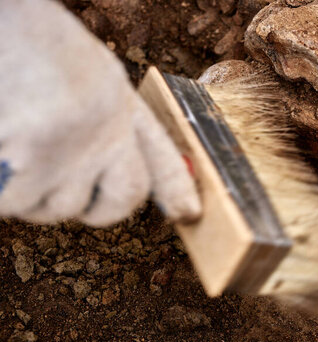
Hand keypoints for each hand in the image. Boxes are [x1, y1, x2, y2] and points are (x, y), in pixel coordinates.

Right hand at [0, 0, 200, 225]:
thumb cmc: (24, 41)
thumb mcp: (82, 70)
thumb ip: (105, 116)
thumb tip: (111, 170)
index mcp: (117, 99)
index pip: (160, 156)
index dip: (176, 187)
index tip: (188, 212)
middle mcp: (107, 126)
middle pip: (119, 201)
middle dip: (92, 207)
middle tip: (63, 185)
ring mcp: (73, 145)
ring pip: (57, 208)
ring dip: (28, 192)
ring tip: (12, 144)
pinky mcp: (30, 159)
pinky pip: (11, 202)